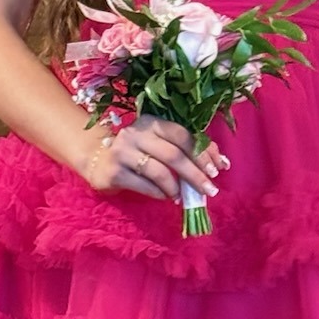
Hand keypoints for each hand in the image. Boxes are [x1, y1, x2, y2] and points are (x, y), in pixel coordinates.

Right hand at [78, 112, 228, 203]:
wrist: (97, 159)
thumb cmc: (138, 152)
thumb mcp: (160, 144)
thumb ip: (188, 149)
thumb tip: (221, 163)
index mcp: (152, 122)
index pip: (183, 135)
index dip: (202, 153)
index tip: (217, 170)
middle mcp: (136, 132)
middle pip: (173, 154)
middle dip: (195, 175)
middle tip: (210, 190)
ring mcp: (122, 151)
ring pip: (159, 171)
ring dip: (177, 187)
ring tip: (182, 196)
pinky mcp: (113, 171)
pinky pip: (145, 185)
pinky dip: (160, 193)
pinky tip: (167, 197)